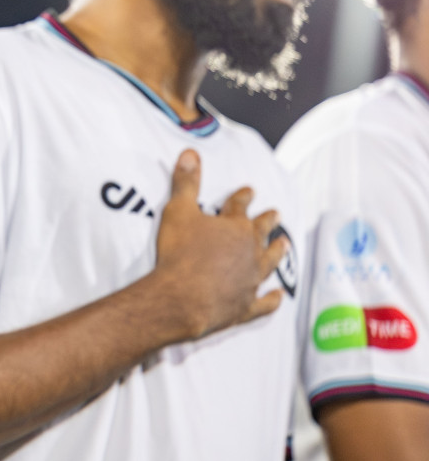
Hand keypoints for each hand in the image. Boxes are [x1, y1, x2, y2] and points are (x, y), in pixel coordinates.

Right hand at [150, 149, 287, 340]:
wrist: (181, 298)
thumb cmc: (179, 254)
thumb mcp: (177, 210)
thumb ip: (186, 182)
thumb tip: (190, 154)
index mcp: (235, 228)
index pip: (240, 206)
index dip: (243, 196)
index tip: (249, 190)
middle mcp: (249, 252)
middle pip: (261, 232)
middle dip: (267, 221)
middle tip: (275, 213)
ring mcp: (250, 280)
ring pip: (270, 263)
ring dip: (277, 253)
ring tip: (284, 245)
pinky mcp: (245, 306)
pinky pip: (264, 302)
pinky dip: (272, 299)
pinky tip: (277, 296)